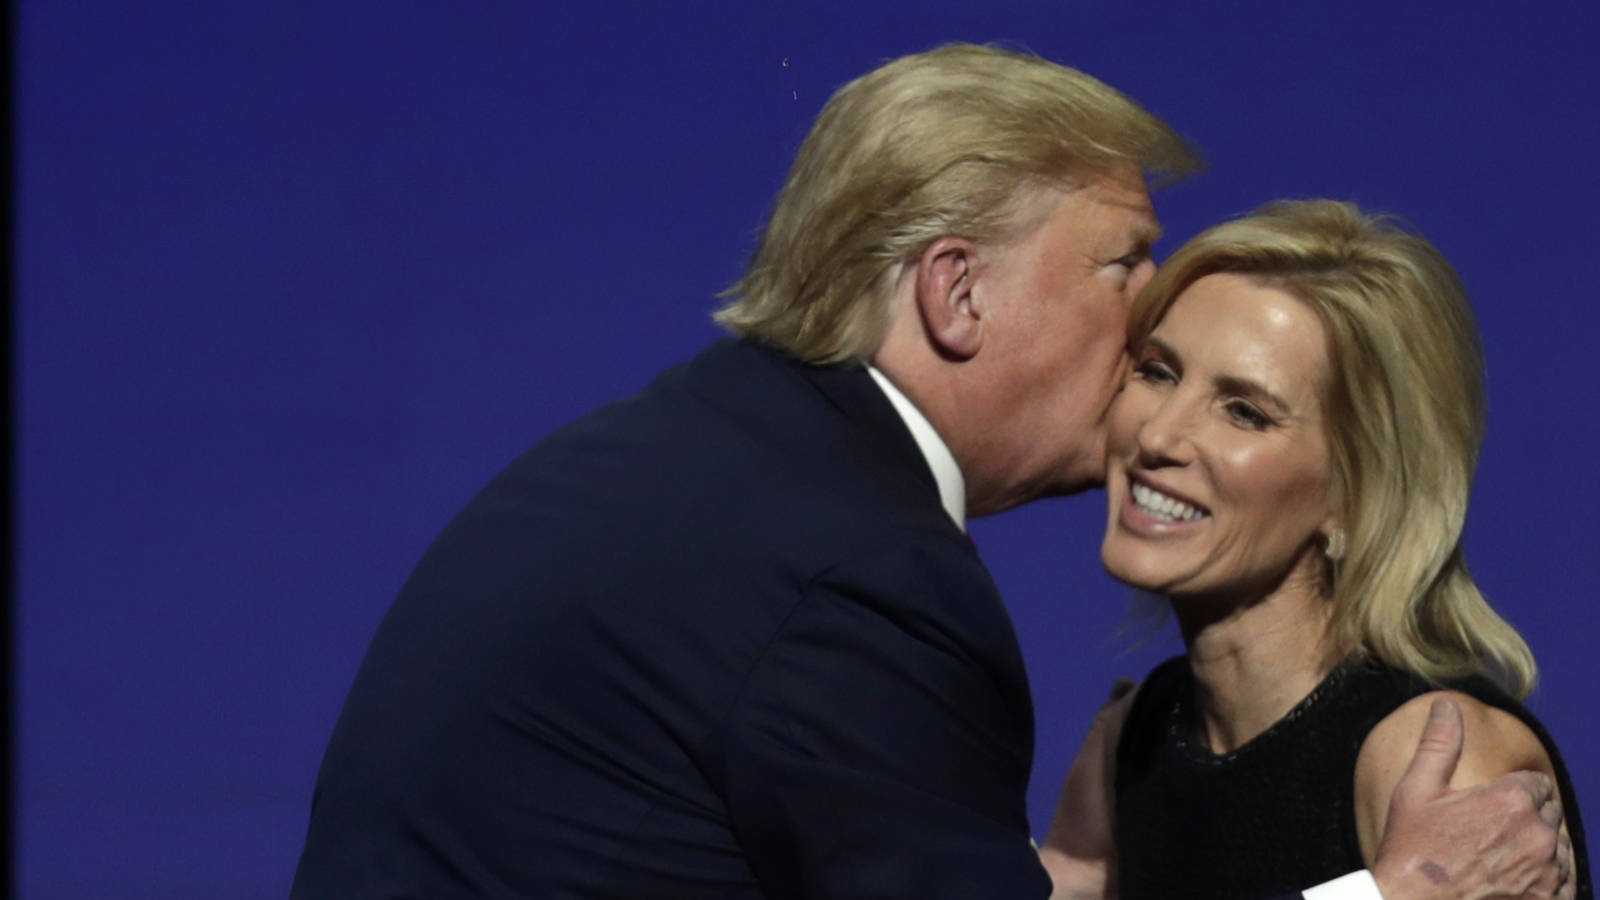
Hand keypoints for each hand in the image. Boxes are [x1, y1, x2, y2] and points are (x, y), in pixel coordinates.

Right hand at [1371, 697, 1568, 898]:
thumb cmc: (1412, 848)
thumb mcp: (1417, 789)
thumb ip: (1440, 743)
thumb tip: (1447, 705)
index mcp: (1510, 799)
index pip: (1538, 784)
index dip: (1515, 791)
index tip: (1492, 804)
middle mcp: (1537, 833)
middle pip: (1550, 814)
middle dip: (1528, 817)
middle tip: (1492, 832)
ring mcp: (1546, 872)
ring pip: (1558, 848)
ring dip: (1538, 848)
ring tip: (1501, 857)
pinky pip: (1564, 883)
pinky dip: (1547, 880)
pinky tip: (1516, 880)